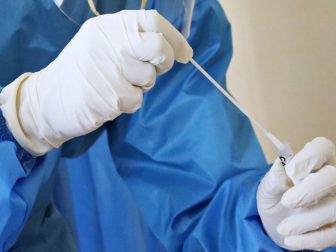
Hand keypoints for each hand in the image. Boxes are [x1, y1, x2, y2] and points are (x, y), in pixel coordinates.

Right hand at [0, 10, 192, 155]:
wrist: (47, 100)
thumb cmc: (81, 72)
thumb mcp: (101, 45)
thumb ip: (131, 41)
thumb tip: (172, 49)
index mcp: (108, 26)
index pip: (153, 20)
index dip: (175, 38)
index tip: (186, 54)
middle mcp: (110, 42)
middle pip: (158, 47)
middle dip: (164, 61)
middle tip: (154, 70)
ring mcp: (109, 69)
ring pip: (149, 78)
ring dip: (139, 86)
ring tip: (116, 85)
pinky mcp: (110, 95)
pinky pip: (136, 100)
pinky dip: (128, 103)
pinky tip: (109, 99)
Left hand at [257, 137, 335, 250]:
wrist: (277, 220)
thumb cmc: (276, 194)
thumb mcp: (268, 186)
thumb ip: (273, 179)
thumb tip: (280, 172)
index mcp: (315, 161)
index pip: (321, 148)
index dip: (310, 157)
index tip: (291, 171)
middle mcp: (331, 178)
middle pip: (333, 177)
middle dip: (310, 189)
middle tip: (287, 201)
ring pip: (334, 208)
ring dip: (307, 221)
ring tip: (283, 229)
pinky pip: (333, 234)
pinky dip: (312, 240)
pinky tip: (291, 241)